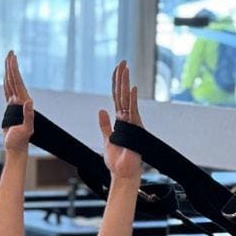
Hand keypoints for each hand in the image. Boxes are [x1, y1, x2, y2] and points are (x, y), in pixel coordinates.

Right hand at [2, 50, 33, 154]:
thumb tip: (29, 102)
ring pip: (11, 83)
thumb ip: (28, 116)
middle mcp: (20, 101)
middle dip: (12, 65)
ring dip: (9, 71)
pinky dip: (6, 82)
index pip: (17, 82)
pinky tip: (6, 78)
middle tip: (11, 52)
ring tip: (8, 60)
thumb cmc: (20, 141)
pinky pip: (7, 91)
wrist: (17, 148)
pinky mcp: (11, 108)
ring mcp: (16, 104)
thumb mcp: (26, 129)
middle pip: (14, 79)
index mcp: (22, 103)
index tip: (12, 57)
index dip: (14, 69)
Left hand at [99, 60, 143, 181]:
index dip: (116, 83)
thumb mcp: (107, 139)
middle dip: (122, 77)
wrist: (123, 173)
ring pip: (127, 98)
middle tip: (122, 61)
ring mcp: (131, 123)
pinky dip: (132, 99)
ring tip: (125, 68)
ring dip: (125, 83)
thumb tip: (101, 110)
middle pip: (123, 94)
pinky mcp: (134, 129)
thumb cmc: (117, 160)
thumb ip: (104, 125)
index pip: (117, 97)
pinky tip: (132, 88)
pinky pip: (132, 111)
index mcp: (120, 120)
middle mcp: (127, 118)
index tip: (117, 69)